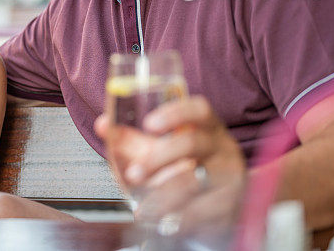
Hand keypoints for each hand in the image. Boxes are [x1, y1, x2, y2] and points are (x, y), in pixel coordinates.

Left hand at [95, 96, 245, 229]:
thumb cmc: (186, 170)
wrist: (219, 208)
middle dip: (157, 159)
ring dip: (162, 197)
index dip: (175, 113)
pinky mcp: (230, 207)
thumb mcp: (160, 151)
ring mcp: (229, 178)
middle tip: (132, 175)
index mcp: (207, 128)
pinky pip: (202, 212)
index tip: (149, 123)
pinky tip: (164, 224)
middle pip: (192, 144)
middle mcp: (222, 149)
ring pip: (194, 182)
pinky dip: (178, 220)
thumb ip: (131, 139)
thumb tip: (103, 125)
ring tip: (142, 210)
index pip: (199, 110)